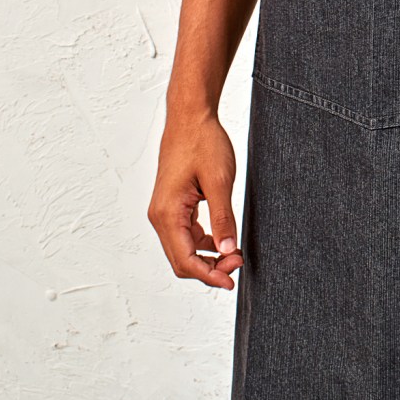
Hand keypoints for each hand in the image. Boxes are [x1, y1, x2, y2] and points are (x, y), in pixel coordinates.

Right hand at [147, 110, 244, 288]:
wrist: (190, 118)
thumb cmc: (202, 142)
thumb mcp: (220, 181)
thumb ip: (223, 218)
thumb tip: (227, 250)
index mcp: (168, 213)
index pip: (185, 260)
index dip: (209, 275)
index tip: (231, 281)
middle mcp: (160, 216)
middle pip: (181, 260)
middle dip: (210, 269)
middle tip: (238, 264)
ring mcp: (164, 212)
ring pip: (183, 250)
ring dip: (207, 258)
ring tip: (234, 254)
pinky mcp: (172, 206)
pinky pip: (185, 236)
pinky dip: (203, 244)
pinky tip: (223, 241)